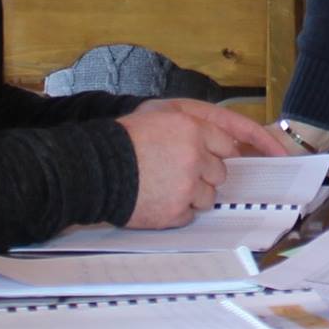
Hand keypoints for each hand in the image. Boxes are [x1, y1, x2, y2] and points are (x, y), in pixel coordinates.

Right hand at [119, 104, 281, 228]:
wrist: (95, 169)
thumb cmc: (126, 138)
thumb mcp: (161, 113)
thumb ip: (195, 123)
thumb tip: (226, 141)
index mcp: (193, 130)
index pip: (228, 144)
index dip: (223, 152)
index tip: (232, 159)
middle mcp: (194, 158)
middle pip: (220, 174)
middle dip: (205, 174)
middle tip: (178, 170)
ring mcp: (186, 187)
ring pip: (208, 198)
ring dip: (193, 195)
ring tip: (165, 186)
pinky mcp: (174, 213)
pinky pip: (189, 216)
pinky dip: (177, 212)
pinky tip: (158, 199)